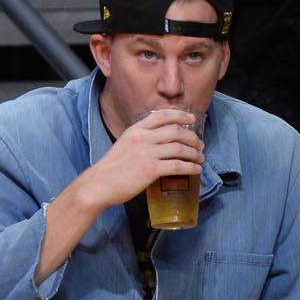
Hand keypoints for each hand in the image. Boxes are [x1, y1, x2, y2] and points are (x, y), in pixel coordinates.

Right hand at [79, 108, 202, 208]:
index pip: (162, 115)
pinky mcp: (151, 170)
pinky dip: (191, 167)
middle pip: (175, 131)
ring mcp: (147, 153)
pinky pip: (177, 165)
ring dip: (194, 153)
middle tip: (200, 144)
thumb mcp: (124, 144)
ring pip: (179, 148)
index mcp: (135, 130)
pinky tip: (196, 169)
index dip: (180, 115)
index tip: (192, 119)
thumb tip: (160, 142)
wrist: (99, 184)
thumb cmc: (111, 168)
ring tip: (200, 157)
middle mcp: (142, 138)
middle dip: (192, 137)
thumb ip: (141, 140)